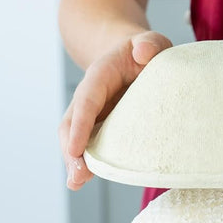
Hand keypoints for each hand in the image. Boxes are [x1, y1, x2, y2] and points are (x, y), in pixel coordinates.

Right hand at [58, 31, 171, 189]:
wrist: (136, 54)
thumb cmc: (145, 50)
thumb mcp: (151, 40)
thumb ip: (150, 43)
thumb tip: (143, 53)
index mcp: (100, 76)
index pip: (87, 99)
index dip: (80, 124)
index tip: (75, 148)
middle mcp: (91, 97)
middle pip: (72, 124)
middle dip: (71, 150)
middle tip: (76, 176)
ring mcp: (94, 113)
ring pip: (77, 138)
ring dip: (75, 161)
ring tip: (77, 182)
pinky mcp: (103, 126)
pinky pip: (92, 144)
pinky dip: (89, 161)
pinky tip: (87, 178)